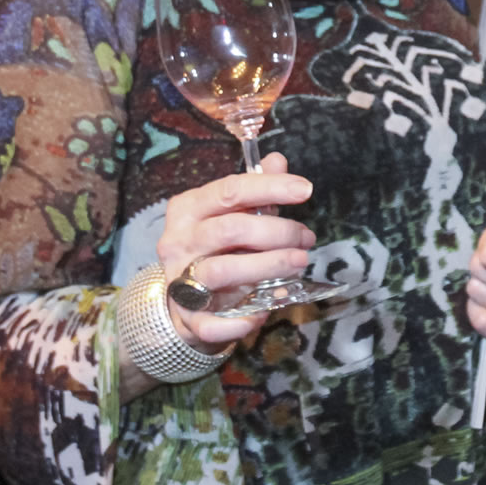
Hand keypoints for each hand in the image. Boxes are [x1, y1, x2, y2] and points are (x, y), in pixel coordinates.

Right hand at [154, 151, 315, 350]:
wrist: (184, 299)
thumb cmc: (216, 247)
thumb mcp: (231, 213)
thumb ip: (254, 190)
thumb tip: (277, 161)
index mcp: (188, 209)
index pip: (230, 190)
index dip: (270, 188)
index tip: (305, 190)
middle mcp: (178, 242)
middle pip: (231, 229)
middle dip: (278, 231)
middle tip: (307, 238)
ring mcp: (179, 280)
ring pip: (222, 271)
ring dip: (269, 266)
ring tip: (299, 262)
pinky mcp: (187, 318)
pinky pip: (211, 323)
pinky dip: (242, 321)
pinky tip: (267, 310)